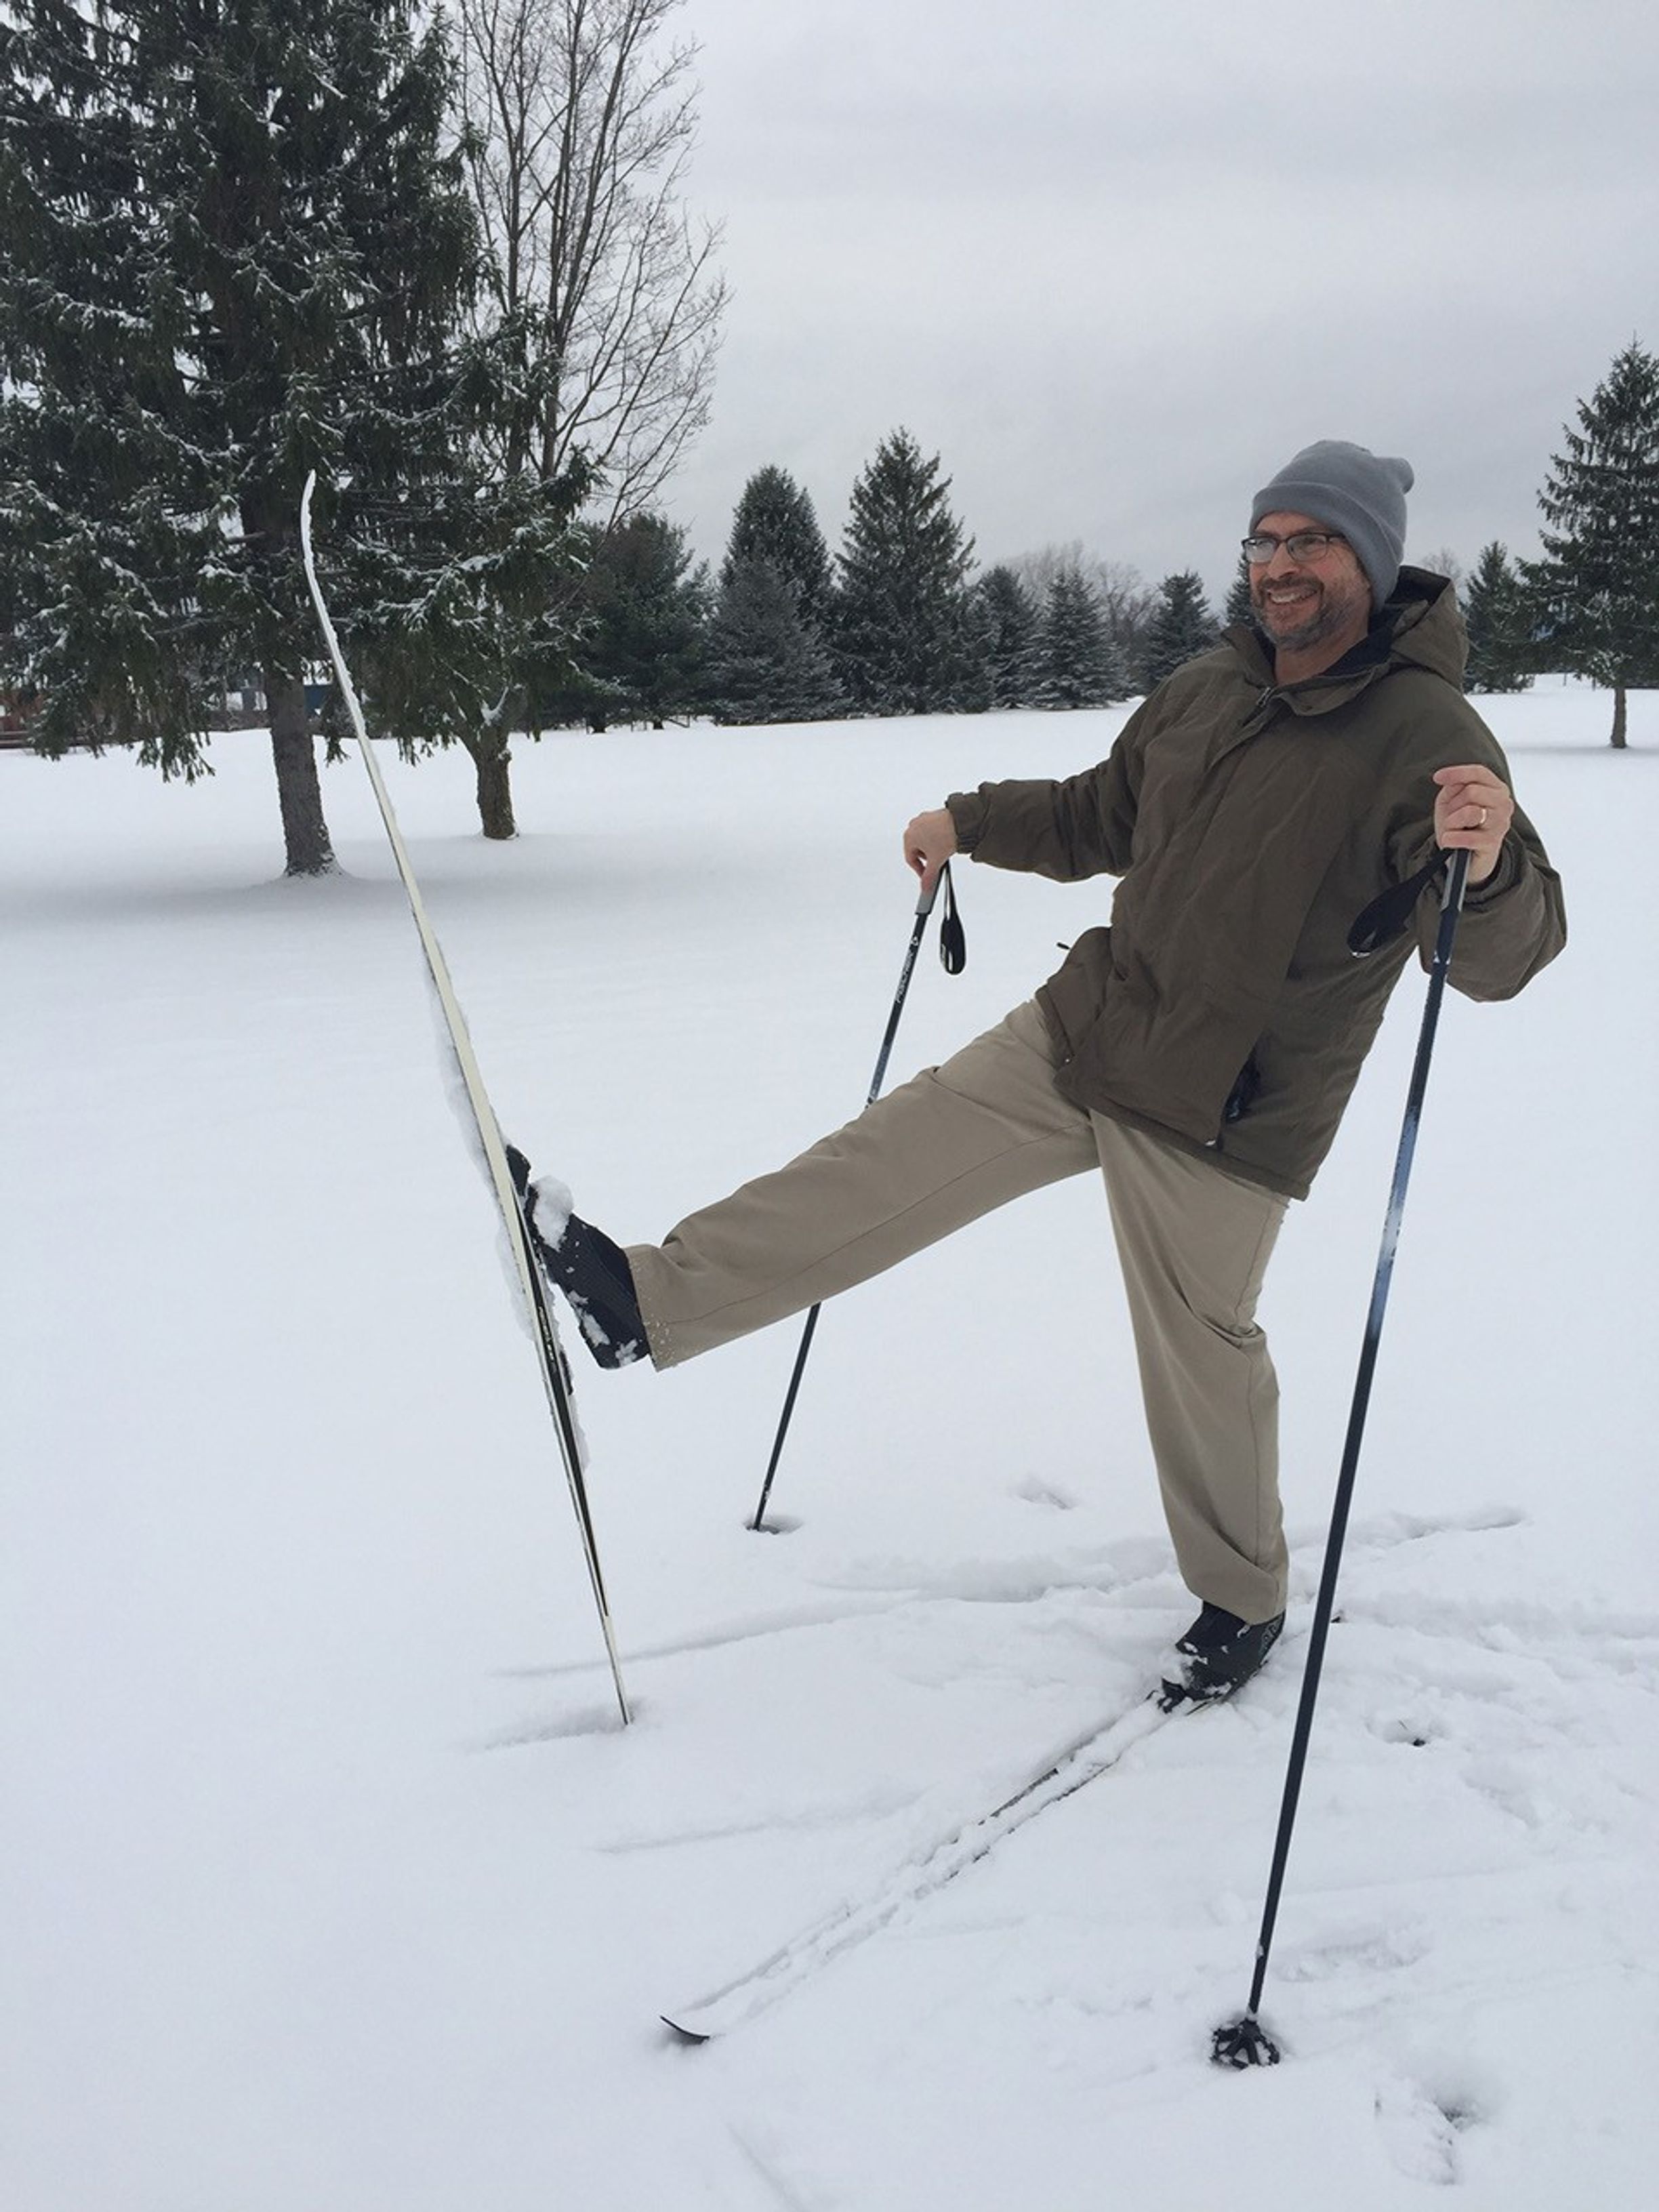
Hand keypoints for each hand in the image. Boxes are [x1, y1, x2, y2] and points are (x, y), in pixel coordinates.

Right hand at [903, 806, 958, 896]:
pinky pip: (930, 831)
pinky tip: (945, 842)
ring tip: (942, 851)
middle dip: (926, 858)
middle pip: (916, 849)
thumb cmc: (946, 834)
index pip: (910, 859)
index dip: (919, 870)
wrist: (961, 822)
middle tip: (936, 862)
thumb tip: (925, 886)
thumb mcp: (936, 860)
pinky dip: (936, 838)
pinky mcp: (932, 816)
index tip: (926, 876)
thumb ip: (928, 876)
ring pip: (923, 840)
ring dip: (931, 848)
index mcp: (909, 837)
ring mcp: (922, 820)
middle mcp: (913, 826)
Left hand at [1432, 765, 1511, 885]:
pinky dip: (1452, 839)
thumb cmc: (1460, 826)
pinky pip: (1468, 837)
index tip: (1437, 777)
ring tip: (1452, 829)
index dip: (1457, 773)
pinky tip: (1449, 840)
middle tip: (1451, 817)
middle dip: (1453, 805)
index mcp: (1496, 789)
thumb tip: (1454, 782)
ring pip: (1471, 812)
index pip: (1479, 772)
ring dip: (1452, 822)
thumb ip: (1453, 788)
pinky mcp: (1493, 842)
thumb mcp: (1451, 802)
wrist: (1465, 859)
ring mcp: (1501, 823)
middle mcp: (1503, 803)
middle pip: (1472, 791)